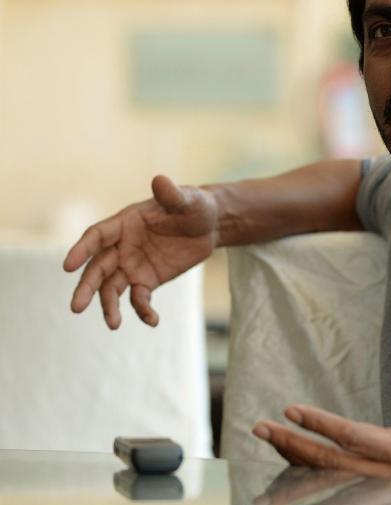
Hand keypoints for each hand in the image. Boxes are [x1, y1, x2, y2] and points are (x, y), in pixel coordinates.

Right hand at [63, 175, 218, 328]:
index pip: (97, 236)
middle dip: (86, 287)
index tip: (67, 266)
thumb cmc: (195, 206)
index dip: (81, 250)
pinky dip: (142, 310)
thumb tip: (160, 180)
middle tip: (76, 307)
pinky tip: (153, 321)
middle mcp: (122, 246)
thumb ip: (172, 195)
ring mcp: (132, 265)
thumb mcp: (188, 200)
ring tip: (114, 324)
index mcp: (125, 223)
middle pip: (97, 268)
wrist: (209, 225)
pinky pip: (139, 299)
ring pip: (112, 288)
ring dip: (109, 306)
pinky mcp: (147, 280)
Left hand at [252, 345, 390, 504]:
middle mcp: (385, 474)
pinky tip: (289, 474)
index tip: (290, 409)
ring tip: (268, 450)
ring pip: (325, 484)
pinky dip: (309, 482)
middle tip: (260, 428)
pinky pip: (335, 493)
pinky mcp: (377, 500)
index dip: (319, 424)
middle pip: (327, 463)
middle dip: (290, 444)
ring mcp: (378, 493)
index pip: (351, 436)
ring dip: (292, 467)